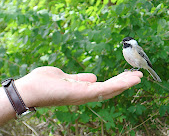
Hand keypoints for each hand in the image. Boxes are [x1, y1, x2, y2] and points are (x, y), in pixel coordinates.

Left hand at [15, 66, 142, 106]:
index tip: (126, 75)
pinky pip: (104, 89)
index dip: (116, 82)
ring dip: (125, 83)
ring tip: (138, 77)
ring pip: (110, 90)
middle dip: (124, 83)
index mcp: (82, 90)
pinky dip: (118, 84)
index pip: (103, 87)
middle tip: (138, 76)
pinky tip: (128, 79)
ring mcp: (85, 95)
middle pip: (109, 90)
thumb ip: (80, 78)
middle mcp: (86, 95)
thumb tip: (93, 77)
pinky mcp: (83, 93)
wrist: (29, 89)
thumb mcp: (66, 78)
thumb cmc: (44, 83)